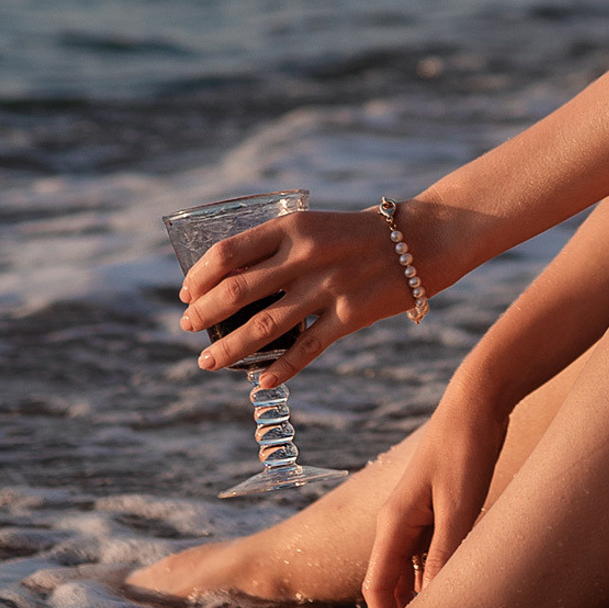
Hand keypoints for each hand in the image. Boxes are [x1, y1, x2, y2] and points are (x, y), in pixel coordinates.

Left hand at [177, 201, 445, 377]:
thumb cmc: (360, 233)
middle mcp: (306, 256)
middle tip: (187, 328)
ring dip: (229, 348)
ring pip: (264, 326)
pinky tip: (260, 381)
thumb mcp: (315, 226)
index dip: (199, 277)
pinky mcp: (350, 316)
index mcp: (293, 227)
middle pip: (237, 292)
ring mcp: (328, 288)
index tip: (186, 293)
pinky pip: (307, 349)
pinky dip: (280, 369)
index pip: (228, 252)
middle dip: (203, 315)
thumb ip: (278, 249)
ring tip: (207, 361)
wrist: (422, 239)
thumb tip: (230, 281)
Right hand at [362, 388, 508, 607]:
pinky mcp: (438, 508)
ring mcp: (417, 515)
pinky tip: (457, 590)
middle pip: (389, 582)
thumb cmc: (466, 449)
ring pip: (411, 569)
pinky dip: (437, 575)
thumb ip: (446, 553)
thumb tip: (434, 603)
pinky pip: (429, 553)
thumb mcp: (460, 506)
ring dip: (421, 597)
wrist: (478, 402)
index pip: (376, 586)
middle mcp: (398, 522)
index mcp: (393, 523)